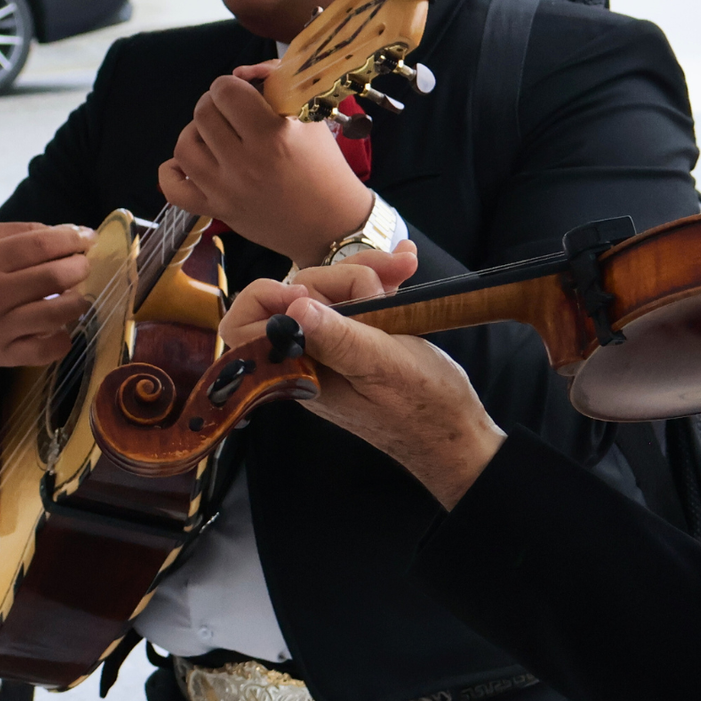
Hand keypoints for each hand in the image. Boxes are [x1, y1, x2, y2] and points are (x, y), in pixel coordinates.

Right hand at [0, 221, 95, 370]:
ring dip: (77, 302)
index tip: (88, 237)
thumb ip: (19, 232)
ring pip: (55, 315)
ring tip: (76, 295)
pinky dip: (63, 340)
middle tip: (81, 264)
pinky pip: (45, 352)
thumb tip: (66, 232)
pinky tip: (61, 327)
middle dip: (79, 267)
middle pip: (53, 277)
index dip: (72, 238)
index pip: (39, 245)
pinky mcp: (4, 356)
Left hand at [157, 61, 372, 265]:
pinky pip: (175, 190)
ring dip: (195, 133)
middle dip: (213, 104)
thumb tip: (240, 72)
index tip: (240, 92)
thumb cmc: (325, 166)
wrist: (332, 223)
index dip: (229, 85)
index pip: (226, 91)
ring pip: (184, 147)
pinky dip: (173, 173)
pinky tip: (190, 164)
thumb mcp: (311, 116)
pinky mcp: (218, 211)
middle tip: (229, 112)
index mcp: (273, 135)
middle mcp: (247, 162)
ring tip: (213, 136)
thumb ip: (277, 83)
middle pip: (203, 114)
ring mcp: (228, 190)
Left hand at [220, 247, 503, 509]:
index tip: (308, 292)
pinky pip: (356, 296)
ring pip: (330, 288)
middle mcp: (308, 355)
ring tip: (406, 268)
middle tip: (385, 282)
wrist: (457, 434)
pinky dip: (380, 278)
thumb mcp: (382, 365)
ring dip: (367, 271)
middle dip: (341, 276)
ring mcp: (334, 344)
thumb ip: (338, 338)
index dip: (266, 298)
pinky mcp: (358, 335)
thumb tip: (293, 309)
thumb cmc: (423, 407)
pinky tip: (406, 267)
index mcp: (300, 370)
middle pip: (295, 292)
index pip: (243, 330)